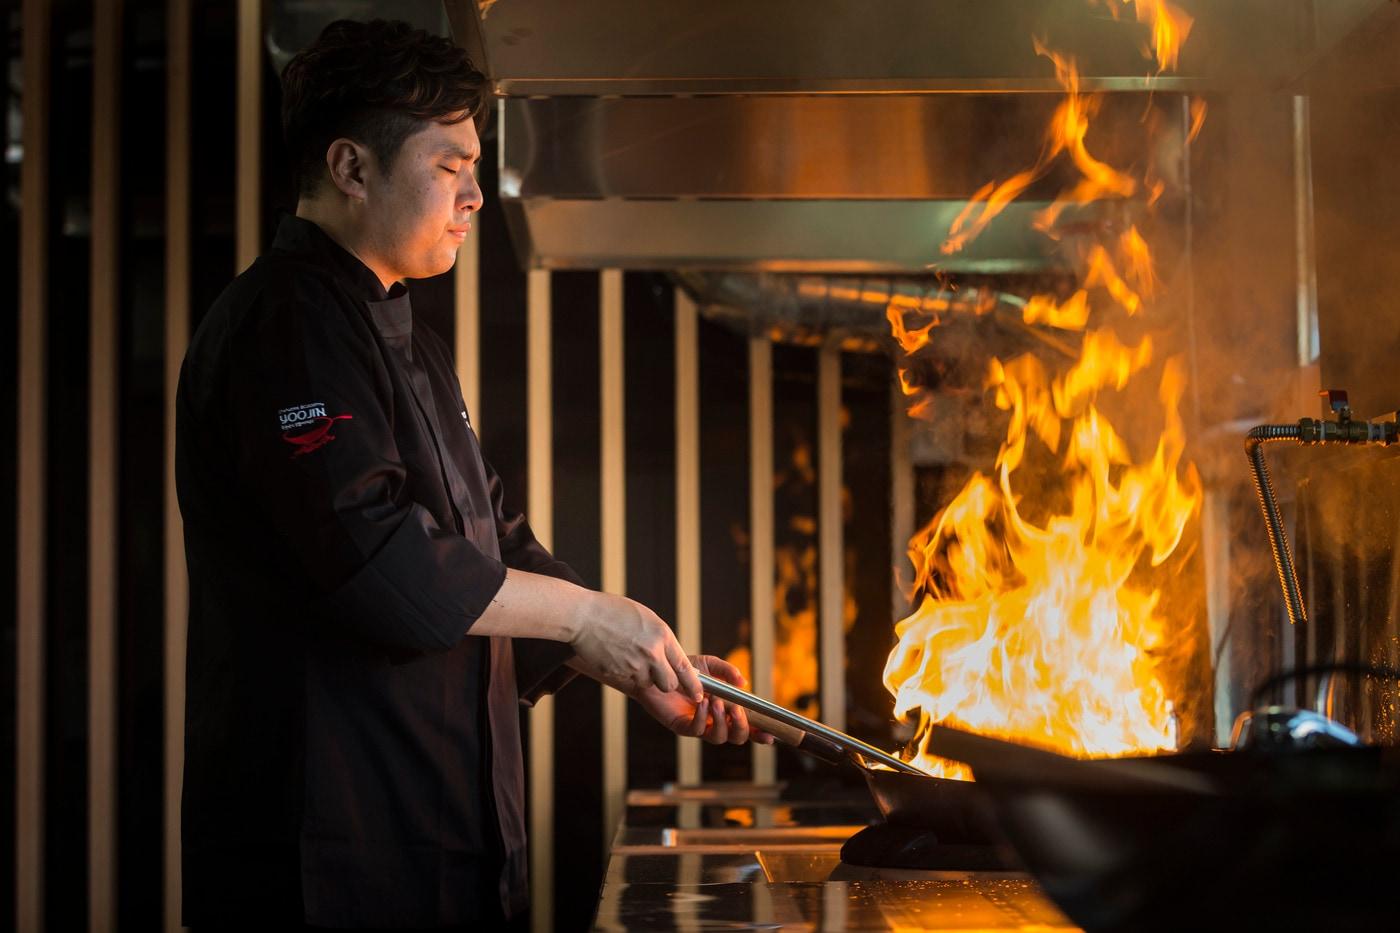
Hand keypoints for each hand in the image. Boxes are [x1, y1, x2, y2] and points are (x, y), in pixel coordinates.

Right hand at [568, 592, 703, 699]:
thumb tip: (671, 656)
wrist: (583, 616)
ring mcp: (633, 666)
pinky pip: (629, 682)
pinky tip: (618, 658)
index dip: (693, 684)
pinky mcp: (617, 674)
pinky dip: (627, 675)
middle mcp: (651, 654)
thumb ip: (661, 638)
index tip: (698, 694)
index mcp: (662, 636)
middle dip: (666, 683)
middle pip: (669, 684)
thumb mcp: (646, 618)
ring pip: (648, 684)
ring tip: (630, 657)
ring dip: (644, 677)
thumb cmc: (613, 611)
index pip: (685, 667)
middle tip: (659, 674)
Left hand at [632, 655, 774, 745]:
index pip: (748, 725)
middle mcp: (715, 720)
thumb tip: (744, 684)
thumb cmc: (684, 669)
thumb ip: (728, 672)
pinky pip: (697, 731)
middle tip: (736, 710)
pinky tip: (701, 703)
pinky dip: (702, 718)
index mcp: (726, 708)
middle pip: (737, 737)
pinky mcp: (682, 726)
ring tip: (716, 702)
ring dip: (721, 721)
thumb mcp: (710, 665)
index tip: (771, 735)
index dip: (760, 733)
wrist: (658, 670)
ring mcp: (699, 726)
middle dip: (741, 726)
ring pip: (719, 737)